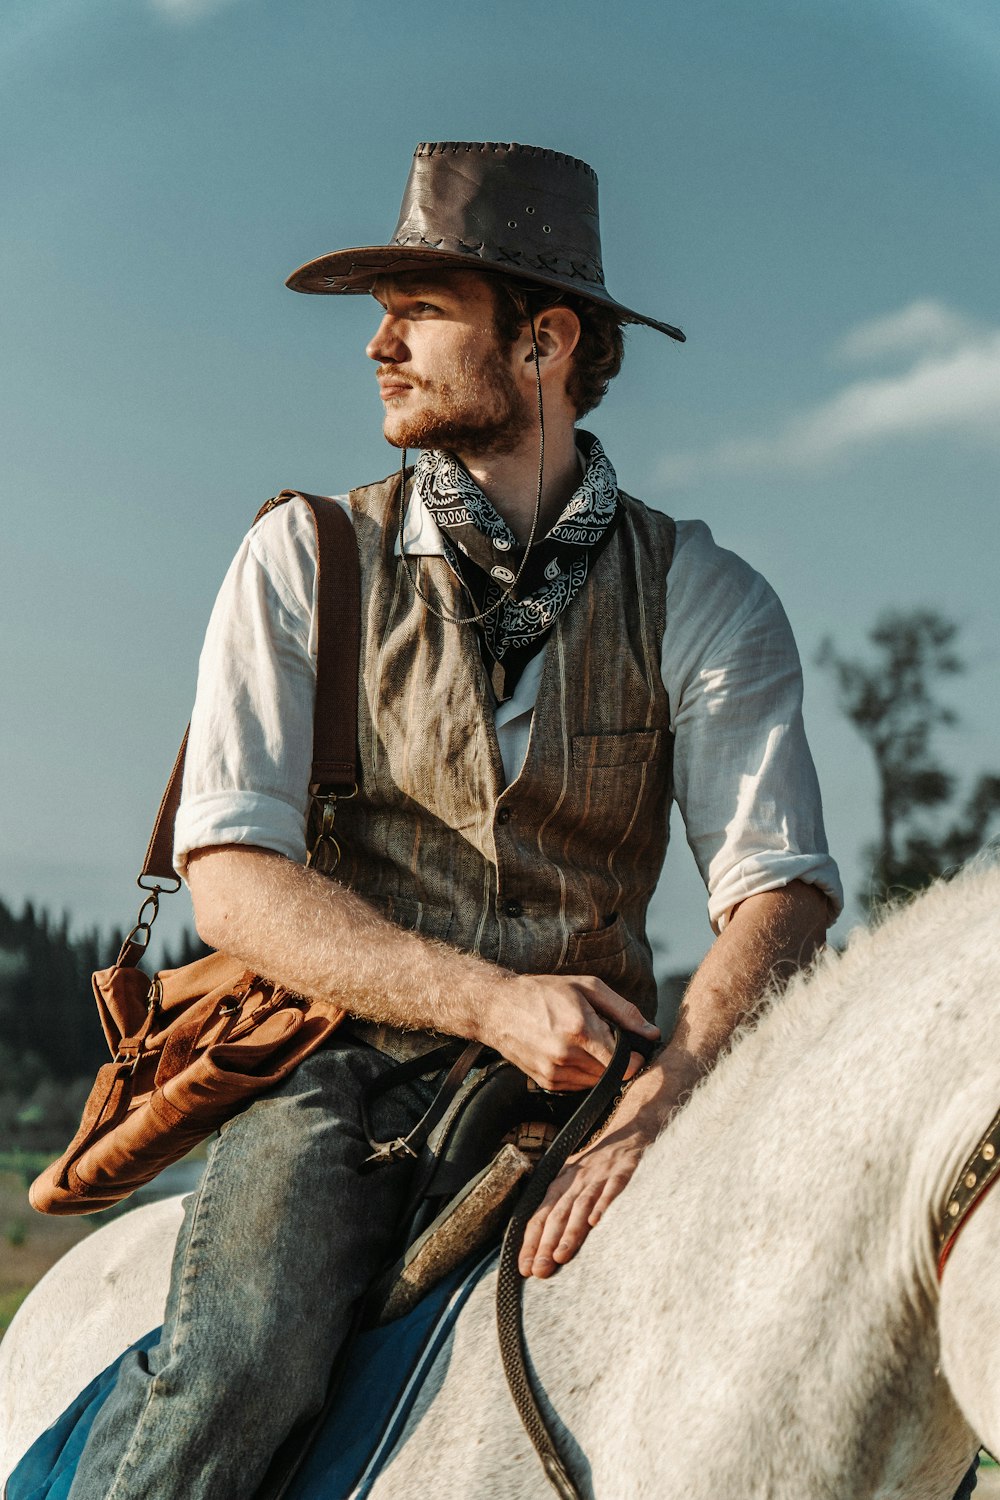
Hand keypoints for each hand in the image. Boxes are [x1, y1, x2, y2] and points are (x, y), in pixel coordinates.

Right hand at [484, 973, 657, 1091]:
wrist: (498, 1008)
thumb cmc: (544, 992)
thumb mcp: (588, 988)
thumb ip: (625, 1011)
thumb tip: (653, 1033)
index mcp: (581, 1030)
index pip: (626, 1066)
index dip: (636, 1058)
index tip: (634, 1047)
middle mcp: (567, 1056)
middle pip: (614, 1076)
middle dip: (618, 1061)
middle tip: (607, 1040)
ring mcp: (555, 1073)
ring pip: (598, 1084)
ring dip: (600, 1068)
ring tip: (585, 1043)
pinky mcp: (547, 1083)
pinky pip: (580, 1086)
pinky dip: (584, 1072)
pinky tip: (572, 1052)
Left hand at [518, 1121, 646, 1277]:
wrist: (627, 1137)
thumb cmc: (594, 1168)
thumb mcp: (569, 1180)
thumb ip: (556, 1207)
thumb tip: (536, 1243)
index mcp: (559, 1187)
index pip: (539, 1217)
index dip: (530, 1243)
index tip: (524, 1269)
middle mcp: (575, 1183)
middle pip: (556, 1215)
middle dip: (545, 1244)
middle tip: (539, 1270)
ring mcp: (598, 1179)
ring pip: (580, 1207)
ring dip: (569, 1232)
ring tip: (561, 1257)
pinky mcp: (621, 1174)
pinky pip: (611, 1191)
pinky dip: (602, 1205)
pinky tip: (596, 1223)